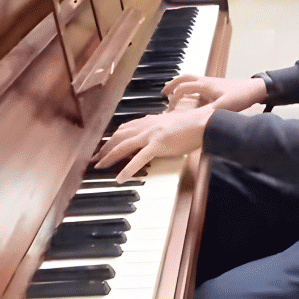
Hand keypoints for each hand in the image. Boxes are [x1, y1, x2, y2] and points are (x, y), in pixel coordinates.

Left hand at [92, 106, 212, 182]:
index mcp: (151, 120)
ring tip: (99, 166)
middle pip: (119, 136)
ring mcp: (152, 134)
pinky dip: (128, 169)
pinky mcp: (158, 144)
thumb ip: (163, 126)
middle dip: (104, 147)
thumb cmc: (194, 123)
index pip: (126, 128)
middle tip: (94, 158)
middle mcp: (148, 125)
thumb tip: (160, 131)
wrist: (204, 122)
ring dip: (109, 156)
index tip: (104, 144)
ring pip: (123, 145)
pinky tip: (120, 178)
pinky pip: (139, 158)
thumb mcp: (174, 122)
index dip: (113, 137)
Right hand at [164, 75, 266, 112]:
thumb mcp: (224, 107)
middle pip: (184, 77)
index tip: (168, 108)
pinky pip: (198, 83)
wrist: (257, 88)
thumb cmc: (241, 96)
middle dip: (172, 84)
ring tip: (173, 92)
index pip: (183, 87)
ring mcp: (212, 82)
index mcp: (205, 85)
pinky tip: (192, 96)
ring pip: (191, 78)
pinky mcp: (217, 85)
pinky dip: (190, 87)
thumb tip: (194, 121)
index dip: (173, 97)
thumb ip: (208, 113)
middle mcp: (206, 81)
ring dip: (181, 84)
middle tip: (163, 93)